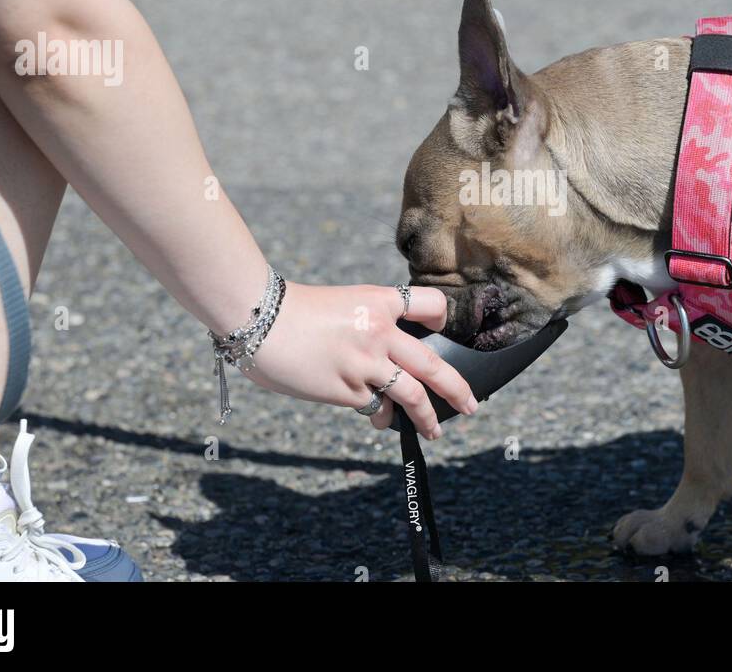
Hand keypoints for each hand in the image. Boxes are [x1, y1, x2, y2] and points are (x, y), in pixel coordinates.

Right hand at [241, 282, 475, 439]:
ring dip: (428, 417)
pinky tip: (378, 418)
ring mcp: (366, 364)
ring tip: (435, 429)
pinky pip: (374, 407)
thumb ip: (367, 326)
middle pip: (434, 364)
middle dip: (457, 388)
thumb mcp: (342, 305)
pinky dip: (379, 415)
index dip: (441, 315)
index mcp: (379, 302)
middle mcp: (380, 333)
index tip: (444, 326)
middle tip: (472, 404)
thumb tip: (385, 358)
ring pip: (411, 395)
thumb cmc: (292, 311)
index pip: (429, 304)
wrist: (259, 320)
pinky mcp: (348, 390)